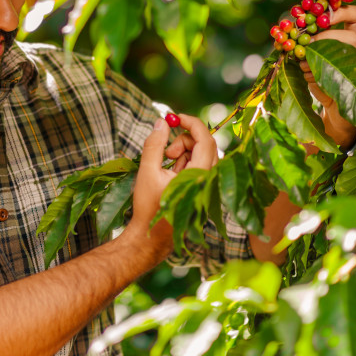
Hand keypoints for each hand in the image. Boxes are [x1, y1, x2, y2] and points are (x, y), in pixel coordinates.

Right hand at [126, 114, 214, 258]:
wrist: (152, 237)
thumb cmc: (149, 207)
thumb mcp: (147, 171)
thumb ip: (154, 144)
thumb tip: (161, 122)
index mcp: (198, 176)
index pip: (205, 139)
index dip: (191, 123)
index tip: (174, 118)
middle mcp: (208, 180)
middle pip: (206, 145)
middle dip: (185, 139)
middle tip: (166, 150)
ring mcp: (207, 186)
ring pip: (202, 154)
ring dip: (184, 151)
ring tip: (165, 163)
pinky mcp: (202, 189)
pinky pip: (199, 165)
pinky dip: (185, 161)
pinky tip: (169, 172)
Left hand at [298, 5, 355, 147]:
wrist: (333, 109)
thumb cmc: (321, 76)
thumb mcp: (312, 54)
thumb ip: (305, 40)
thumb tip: (286, 29)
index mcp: (354, 37)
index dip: (342, 10)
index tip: (321, 14)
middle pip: (352, 35)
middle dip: (325, 37)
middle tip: (306, 42)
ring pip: (343, 55)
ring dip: (316, 57)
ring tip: (303, 62)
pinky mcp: (353, 85)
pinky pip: (333, 74)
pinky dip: (313, 74)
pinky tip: (307, 76)